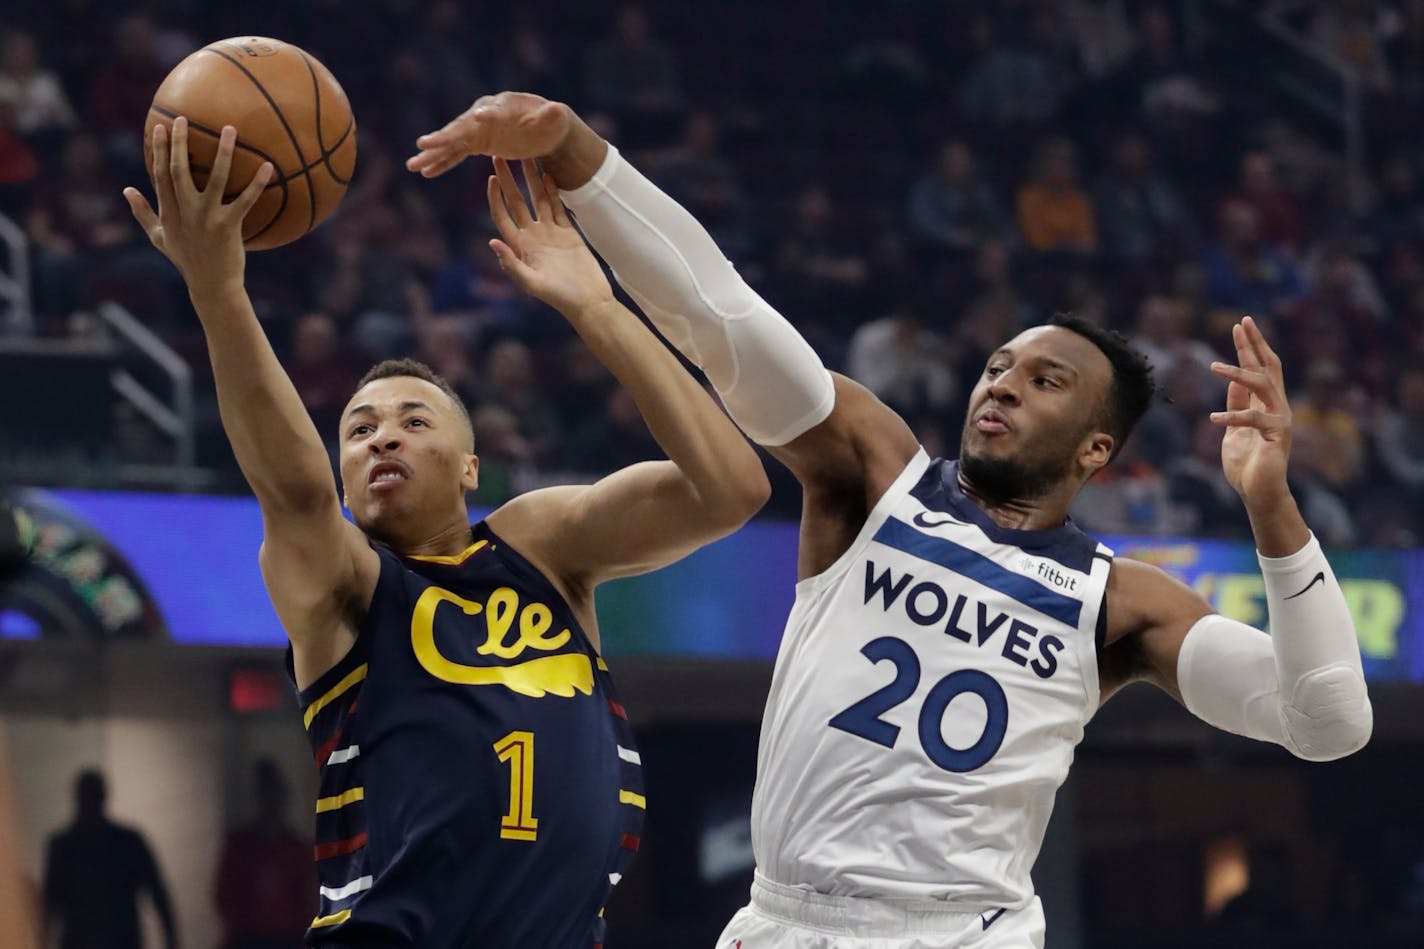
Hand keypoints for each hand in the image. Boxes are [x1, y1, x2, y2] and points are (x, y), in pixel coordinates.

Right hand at [123, 117, 271, 301]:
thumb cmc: (186, 260)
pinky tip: (268, 167)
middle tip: (183, 118)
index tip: (158, 126)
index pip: (159, 174)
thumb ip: (142, 213)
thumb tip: (126, 189)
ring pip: (215, 178)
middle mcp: (185, 211)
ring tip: (230, 129)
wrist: (211, 285)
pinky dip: (257, 183)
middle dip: (178, 142)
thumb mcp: (159, 237)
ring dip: (223, 152)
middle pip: (178, 170)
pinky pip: (245, 201)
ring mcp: (207, 218)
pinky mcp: (228, 226)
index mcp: (169, 211)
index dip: (157, 150)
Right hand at [406, 92, 571, 177]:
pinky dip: (441, 162)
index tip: (473, 120)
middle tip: (422, 144)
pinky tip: (426, 172)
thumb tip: (556, 110)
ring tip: (412, 165)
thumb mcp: (556, 119)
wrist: (546, 129)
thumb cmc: (552, 122)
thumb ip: (553, 115)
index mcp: (503, 106)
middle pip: (460, 127)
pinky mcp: (477, 142)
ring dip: (432, 154)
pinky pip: (455, 153)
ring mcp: (477, 129)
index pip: (489, 112)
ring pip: (452, 143)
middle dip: (441, 138)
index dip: (482, 117)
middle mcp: (484, 114)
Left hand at [488, 158, 613, 317]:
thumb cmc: (559, 297)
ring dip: (531, 179)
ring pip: (538, 199)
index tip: (491, 178)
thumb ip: (512, 264)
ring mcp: (550, 233)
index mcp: (520, 247)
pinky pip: (558, 207)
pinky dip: (554, 191)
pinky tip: (548, 175)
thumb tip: (493, 242)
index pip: (503, 215)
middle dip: (508, 180)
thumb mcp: (532, 283)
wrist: (588, 301)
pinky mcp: (568, 233)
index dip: (495, 197)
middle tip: (500, 156)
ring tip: (526, 156)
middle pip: (517, 202)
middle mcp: (532, 237)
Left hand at [1210, 317, 1292, 508]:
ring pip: (1261, 386)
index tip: (1241, 325)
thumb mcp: (1235, 428)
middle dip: (1254, 344)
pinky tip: (1212, 419)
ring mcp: (1280, 420)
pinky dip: (1231, 417)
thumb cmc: (1247, 463)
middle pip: (1269, 367)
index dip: (1251, 346)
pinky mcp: (1277, 436)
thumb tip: (1232, 381)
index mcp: (1267, 403)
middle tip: (1241, 323)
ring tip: (1212, 366)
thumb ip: (1237, 404)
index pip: (1261, 367)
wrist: (1259, 493)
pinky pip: (1253, 419)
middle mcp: (1278, 407)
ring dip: (1237, 373)